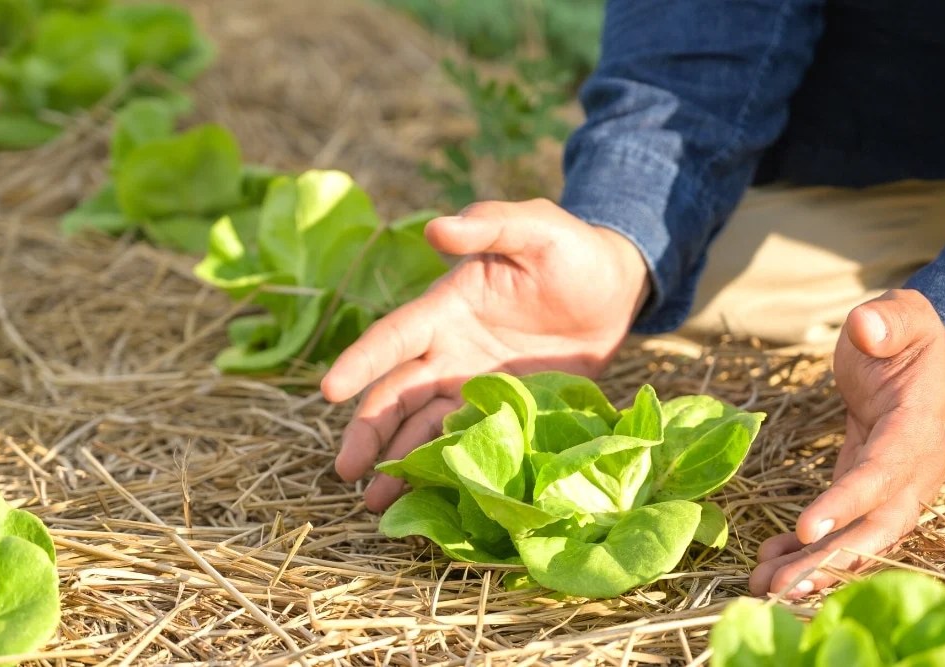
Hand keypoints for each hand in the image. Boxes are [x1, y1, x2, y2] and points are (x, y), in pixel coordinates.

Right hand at [320, 199, 650, 510]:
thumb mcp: (535, 228)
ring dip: (397, 461)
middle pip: (397, 395)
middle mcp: (448, 352)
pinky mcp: (504, 412)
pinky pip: (466, 443)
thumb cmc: (570, 251)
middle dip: (369, 431)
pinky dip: (443, 469)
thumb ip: (488, 226)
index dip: (361, 361)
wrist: (614, 290)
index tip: (329, 391)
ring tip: (375, 505)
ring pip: (423, 427)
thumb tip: (436, 230)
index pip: (394, 337)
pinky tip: (424, 501)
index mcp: (445, 308)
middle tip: (346, 473)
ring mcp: (473, 386)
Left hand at [750, 289, 944, 597]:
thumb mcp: (903, 314)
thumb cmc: (907, 335)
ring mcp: (893, 487)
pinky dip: (806, 551)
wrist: (927, 360)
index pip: (884, 471)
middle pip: (877, 526)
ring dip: (814, 569)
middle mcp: (912, 469)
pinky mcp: (868, 492)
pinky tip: (768, 566)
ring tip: (766, 590)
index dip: (849, 502)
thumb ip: (889, 320)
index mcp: (917, 427)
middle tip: (784, 589)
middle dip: (832, 561)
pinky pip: (842, 530)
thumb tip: (867, 327)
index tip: (807, 529)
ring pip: (859, 539)